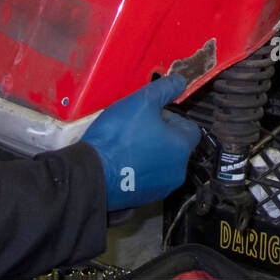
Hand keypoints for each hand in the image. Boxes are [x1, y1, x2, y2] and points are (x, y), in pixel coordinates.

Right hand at [80, 75, 201, 210]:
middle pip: (174, 144)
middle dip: (158, 133)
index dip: (170, 116)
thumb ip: (164, 89)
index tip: (151, 114)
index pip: (188, 127)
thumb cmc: (116, 138)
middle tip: (136, 126)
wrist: (90, 173)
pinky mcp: (143, 198)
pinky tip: (121, 159)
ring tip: (126, 143)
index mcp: (181, 149)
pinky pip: (146, 176)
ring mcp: (160, 188)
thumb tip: (180, 81)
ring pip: (160, 161)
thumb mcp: (142, 101)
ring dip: (148, 150)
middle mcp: (176, 172)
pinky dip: (137, 167)